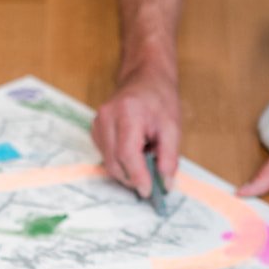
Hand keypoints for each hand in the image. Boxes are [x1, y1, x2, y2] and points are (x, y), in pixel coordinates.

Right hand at [93, 66, 181, 197]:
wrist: (145, 78)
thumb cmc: (159, 100)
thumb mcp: (173, 127)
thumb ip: (169, 157)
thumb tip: (165, 184)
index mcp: (128, 113)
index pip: (127, 153)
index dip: (137, 176)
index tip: (149, 191)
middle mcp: (107, 117)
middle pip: (115, 162)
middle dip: (133, 177)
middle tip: (151, 181)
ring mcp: (97, 123)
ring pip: (109, 163)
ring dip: (127, 170)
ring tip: (145, 157)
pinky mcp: (95, 130)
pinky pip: (106, 157)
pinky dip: (121, 162)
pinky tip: (134, 151)